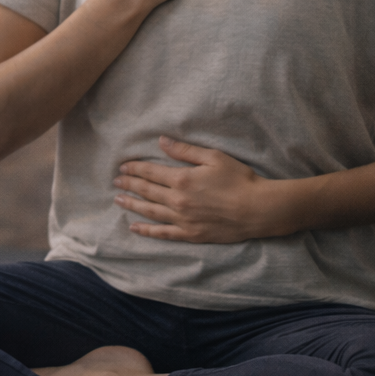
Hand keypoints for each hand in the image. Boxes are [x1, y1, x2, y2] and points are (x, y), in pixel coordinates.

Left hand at [114, 136, 282, 242]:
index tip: (122, 166)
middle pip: (147, 191)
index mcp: (182, 179)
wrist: (258, 209)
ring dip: (132, 205)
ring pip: (150, 211)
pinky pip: (163, 233)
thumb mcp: (213, 157)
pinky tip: (135, 227)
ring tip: (118, 200)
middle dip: (129, 184)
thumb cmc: (239, 179)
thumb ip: (184, 150)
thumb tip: (161, 141)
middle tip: (115, 181)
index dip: (135, 168)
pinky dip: (147, 230)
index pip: (150, 172)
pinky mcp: (190, 234)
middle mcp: (178, 200)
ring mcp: (183, 219)